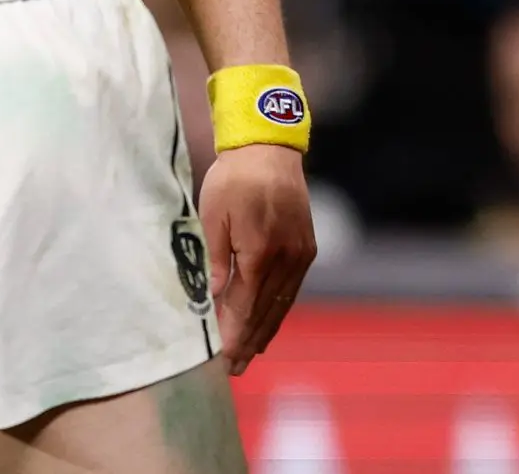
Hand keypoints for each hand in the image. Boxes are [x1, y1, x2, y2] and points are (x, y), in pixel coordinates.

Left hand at [197, 143, 316, 374]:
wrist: (269, 149)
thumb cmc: (233, 179)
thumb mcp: (212, 215)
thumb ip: (215, 260)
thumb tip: (211, 299)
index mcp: (260, 252)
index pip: (246, 307)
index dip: (234, 336)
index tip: (221, 359)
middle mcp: (286, 258)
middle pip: (266, 312)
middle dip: (248, 342)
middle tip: (232, 369)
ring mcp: (300, 253)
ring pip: (282, 303)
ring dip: (265, 332)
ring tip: (250, 356)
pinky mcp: (306, 247)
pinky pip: (292, 288)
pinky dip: (279, 310)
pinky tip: (268, 324)